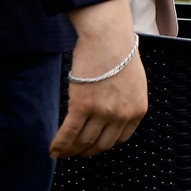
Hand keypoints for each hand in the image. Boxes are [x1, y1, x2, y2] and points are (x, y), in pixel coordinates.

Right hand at [51, 0, 146, 156]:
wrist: (108, 37)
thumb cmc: (119, 52)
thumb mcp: (134, 82)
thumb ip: (127, 100)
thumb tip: (113, 112)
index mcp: (137, 110)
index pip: (120, 139)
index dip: (104, 144)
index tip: (94, 145)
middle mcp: (122, 115)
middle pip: (101, 144)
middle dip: (87, 151)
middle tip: (75, 152)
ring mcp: (103, 112)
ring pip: (84, 141)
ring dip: (71, 150)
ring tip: (62, 152)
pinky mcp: (82, 106)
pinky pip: (69, 133)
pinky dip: (60, 145)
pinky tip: (53, 150)